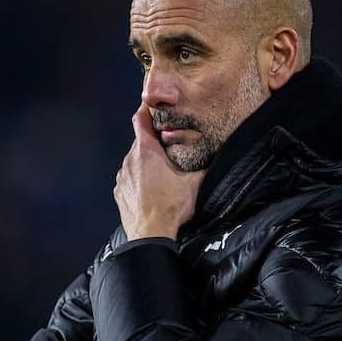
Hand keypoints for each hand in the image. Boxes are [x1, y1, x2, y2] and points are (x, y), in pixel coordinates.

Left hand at [113, 103, 205, 240]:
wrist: (150, 235)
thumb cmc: (171, 208)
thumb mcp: (195, 184)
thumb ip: (206, 166)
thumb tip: (222, 154)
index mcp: (146, 151)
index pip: (140, 119)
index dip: (146, 109)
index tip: (153, 105)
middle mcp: (130, 160)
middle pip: (140, 141)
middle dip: (153, 140)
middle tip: (168, 144)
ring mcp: (121, 176)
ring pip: (134, 160)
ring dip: (145, 162)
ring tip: (161, 171)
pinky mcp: (119, 191)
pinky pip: (128, 177)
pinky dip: (137, 178)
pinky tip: (150, 189)